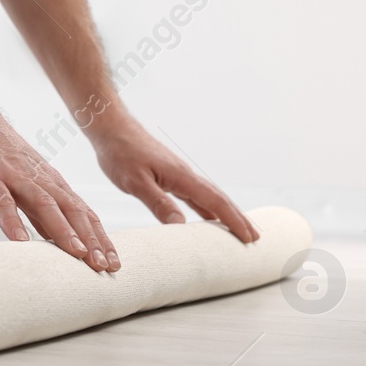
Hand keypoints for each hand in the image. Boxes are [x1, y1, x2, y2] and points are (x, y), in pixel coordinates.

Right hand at [0, 101, 121, 271]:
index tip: (112, 263)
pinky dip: (12, 221)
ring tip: (76, 254)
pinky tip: (19, 241)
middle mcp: (37, 178)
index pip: (82, 212)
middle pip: (71, 210)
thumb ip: (37, 209)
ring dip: (63, 231)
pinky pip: (1, 200)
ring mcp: (13, 175)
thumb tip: (54, 239)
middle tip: (105, 266)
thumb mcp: (22, 179)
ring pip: (44, 204)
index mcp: (48, 180)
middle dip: (91, 239)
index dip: (99, 238)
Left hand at [88, 113, 257, 243]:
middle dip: (237, 218)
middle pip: (219, 199)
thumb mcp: (134, 182)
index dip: (233, 220)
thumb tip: (180, 226)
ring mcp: (178, 175)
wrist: (111, 128)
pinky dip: (206, 208)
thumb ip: (158, 202)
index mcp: (181, 176)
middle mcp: (185, 175)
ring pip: (208, 197)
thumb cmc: (120, 152)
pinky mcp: (169, 175)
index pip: (214, 201)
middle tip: (255, 238)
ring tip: (238, 231)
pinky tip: (207, 218)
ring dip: (225, 214)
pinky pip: (194, 195)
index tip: (249, 237)